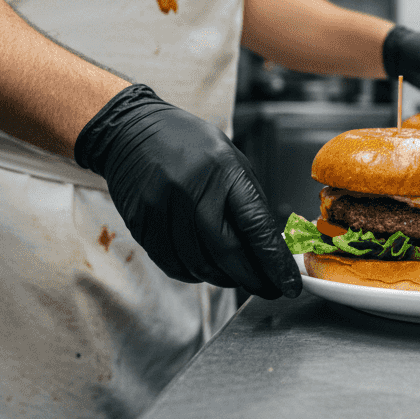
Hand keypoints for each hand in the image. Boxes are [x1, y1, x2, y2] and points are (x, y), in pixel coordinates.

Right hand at [75, 85, 300, 298]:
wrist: (131, 130)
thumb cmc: (190, 145)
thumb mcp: (230, 160)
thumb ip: (248, 201)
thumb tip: (269, 248)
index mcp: (223, 170)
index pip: (255, 226)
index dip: (274, 262)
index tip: (288, 285)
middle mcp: (192, 188)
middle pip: (227, 252)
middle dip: (251, 278)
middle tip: (265, 288)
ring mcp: (163, 207)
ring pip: (199, 264)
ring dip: (222, 278)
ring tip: (234, 276)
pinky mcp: (141, 222)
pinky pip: (171, 263)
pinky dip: (192, 274)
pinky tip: (203, 269)